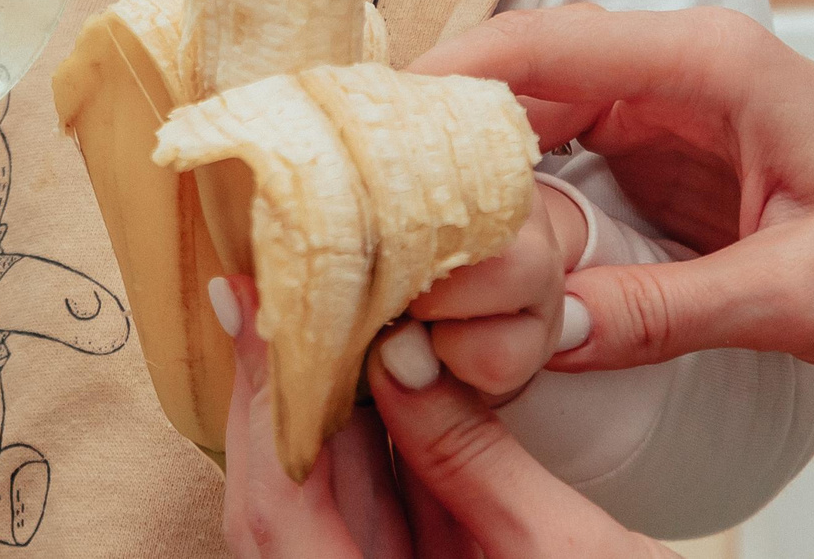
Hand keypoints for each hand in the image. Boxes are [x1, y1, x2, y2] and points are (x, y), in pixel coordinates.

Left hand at [214, 272, 670, 557]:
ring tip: (340, 301)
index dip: (259, 400)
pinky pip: (386, 507)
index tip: (248, 303)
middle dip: (289, 386)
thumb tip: (401, 354)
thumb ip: (471, 456)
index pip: (275, 510)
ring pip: (335, 494)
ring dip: (336, 403)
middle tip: (291, 282)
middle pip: (290, 494)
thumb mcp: (564, 548)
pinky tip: (394, 364)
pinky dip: (388, 440)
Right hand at [409, 4, 813, 376]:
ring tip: (391, 215)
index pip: (547, 43)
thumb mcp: (801, 296)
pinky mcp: (656, 152)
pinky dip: (503, 190)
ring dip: (463, 160)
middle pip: (519, 71)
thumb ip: (670, 311)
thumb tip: (548, 333)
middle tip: (360, 184)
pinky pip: (556, 156)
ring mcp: (662, 107)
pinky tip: (460, 235)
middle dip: (436, 122)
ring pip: (527, 113)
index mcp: (711, 62)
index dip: (450, 74)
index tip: (372, 123)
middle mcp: (675, 67)